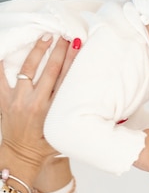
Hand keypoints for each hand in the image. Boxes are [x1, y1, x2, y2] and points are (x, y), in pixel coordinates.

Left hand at [0, 36, 80, 188]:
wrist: (21, 156)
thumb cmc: (46, 146)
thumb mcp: (65, 132)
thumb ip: (76, 116)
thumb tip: (94, 102)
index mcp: (52, 111)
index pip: (65, 80)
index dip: (73, 61)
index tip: (78, 45)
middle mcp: (35, 103)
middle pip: (49, 70)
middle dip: (59, 51)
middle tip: (65, 36)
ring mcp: (17, 100)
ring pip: (27, 69)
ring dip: (38, 51)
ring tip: (46, 38)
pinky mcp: (4, 101)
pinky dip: (1, 64)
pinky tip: (6, 49)